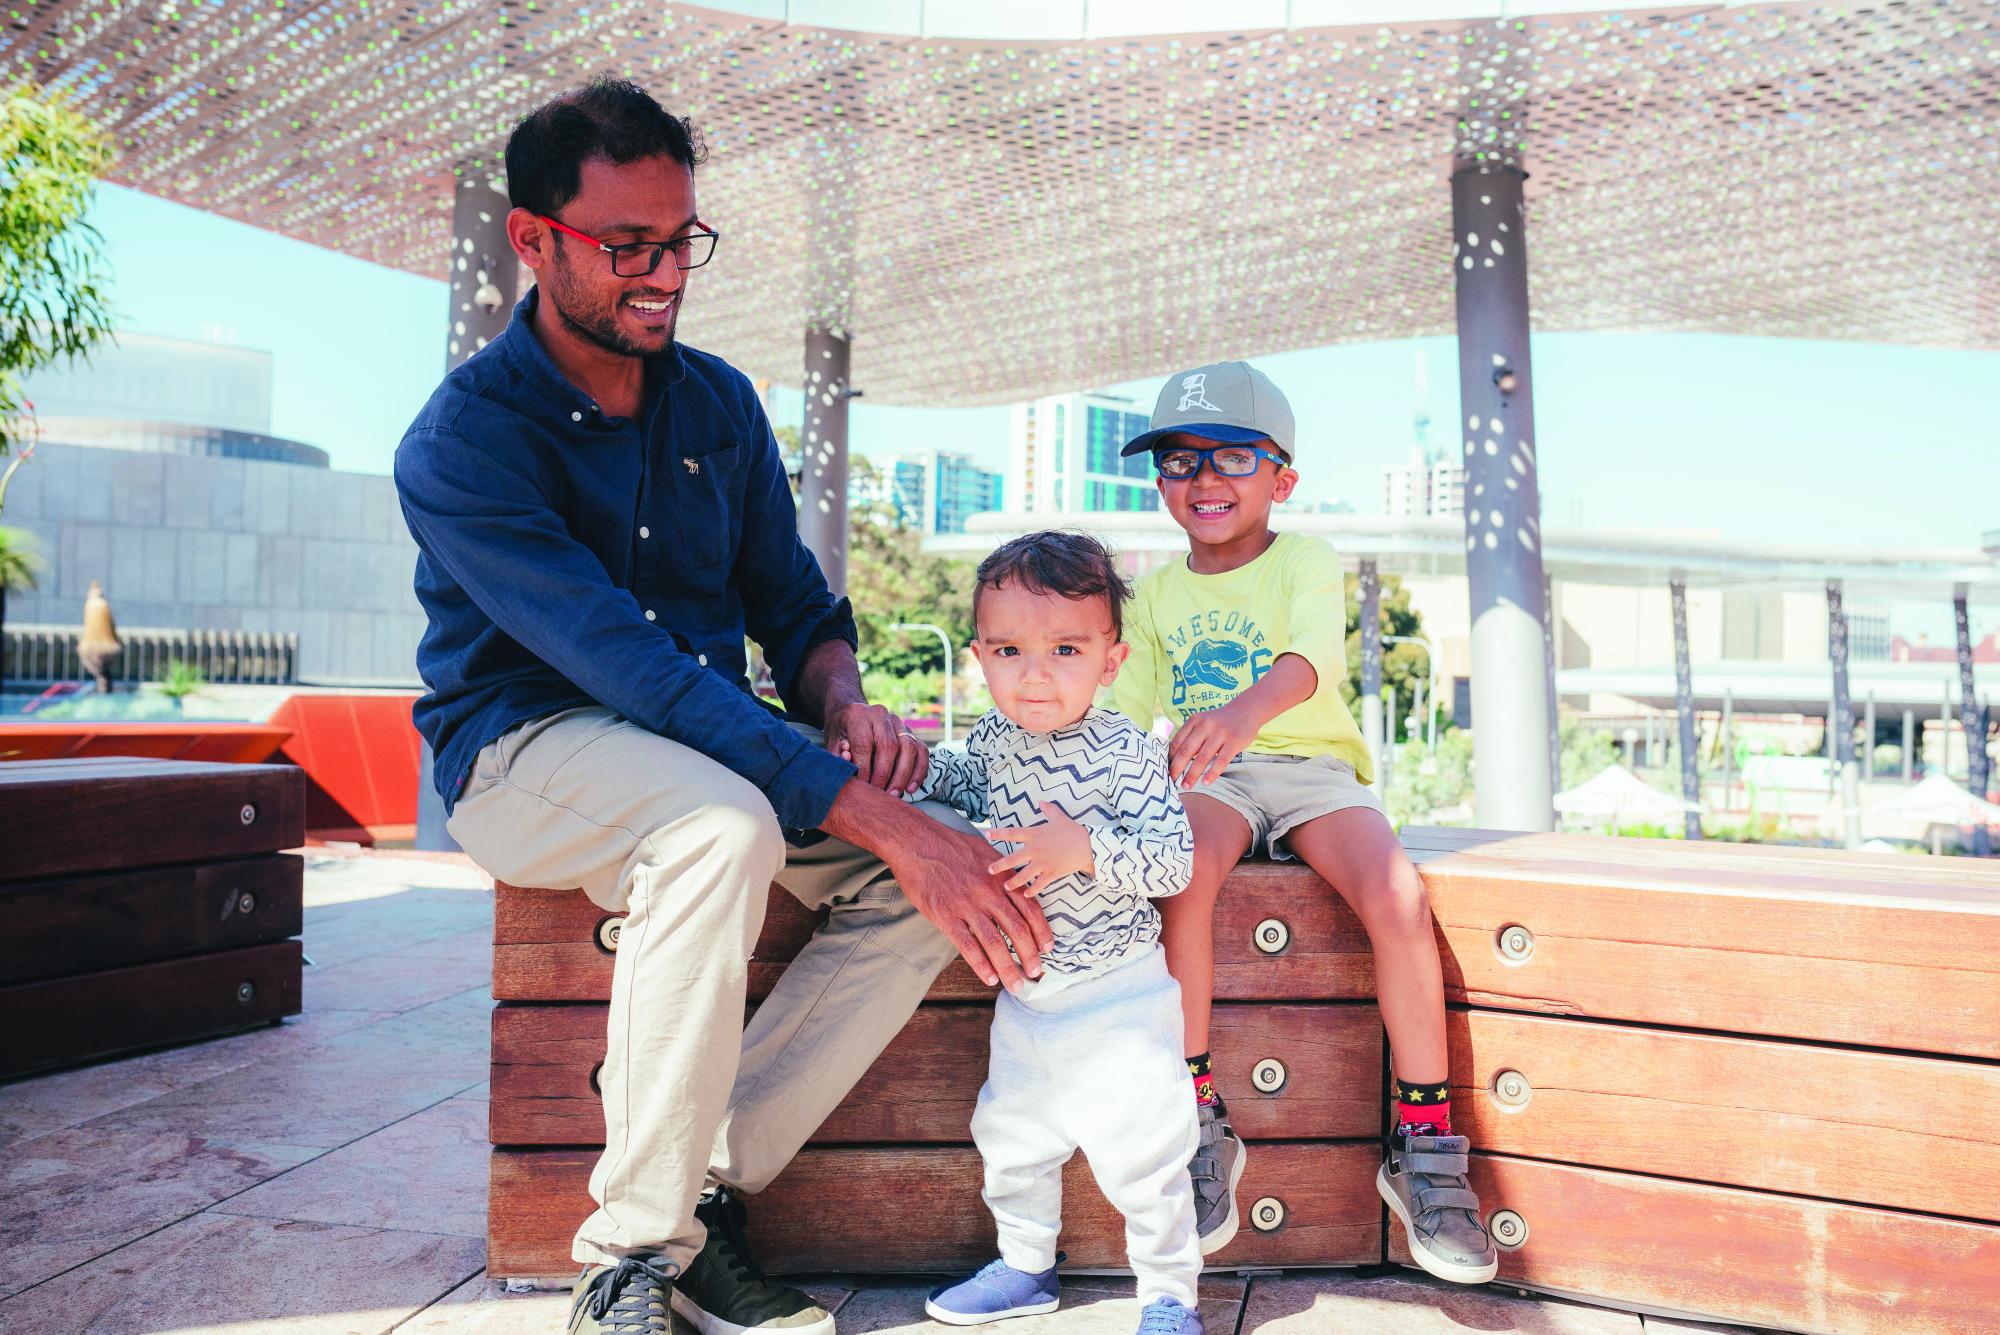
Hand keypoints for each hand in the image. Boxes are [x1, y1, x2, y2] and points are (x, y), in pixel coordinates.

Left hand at [825, 701, 927, 797]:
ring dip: (903, 775)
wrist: (853, 712)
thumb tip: (848, 763)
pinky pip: (921, 750)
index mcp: (858, 715)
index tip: (863, 787)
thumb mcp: (832, 741)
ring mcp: (898, 721)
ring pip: (909, 747)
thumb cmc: (841, 731)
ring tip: (895, 794)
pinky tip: (911, 788)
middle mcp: (880, 714)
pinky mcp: (910, 730)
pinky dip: (919, 770)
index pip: (864, 744)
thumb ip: (838, 754)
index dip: (864, 769)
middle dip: (885, 775)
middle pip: (889, 746)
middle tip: (879, 794)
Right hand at [888, 822, 1054, 992]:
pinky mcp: (945, 915)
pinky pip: (967, 945)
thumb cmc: (952, 846)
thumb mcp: (986, 853)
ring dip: (1008, 967)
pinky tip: (989, 978)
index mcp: (1001, 878)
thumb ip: (1003, 874)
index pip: (1030, 909)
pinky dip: (980, 965)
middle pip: (1017, 930)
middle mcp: (989, 893)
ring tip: (1015, 985)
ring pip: (995, 942)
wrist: (917, 841)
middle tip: (1035, 973)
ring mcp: (967, 905)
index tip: (1048, 948)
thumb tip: (1017, 890)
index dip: (1042, 931)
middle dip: (1030, 955)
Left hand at [983, 802, 1092, 894]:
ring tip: (1006, 886)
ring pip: (1024, 875)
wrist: (1088, 845)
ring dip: (1014, 882)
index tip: (987, 834)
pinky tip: (1026, 894)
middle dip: (1000, 865)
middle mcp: (1035, 850)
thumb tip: (1042, 802)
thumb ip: (1049, 810)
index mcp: (1035, 835)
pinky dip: (1032, 890)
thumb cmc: (1072, 831)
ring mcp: (1043, 863)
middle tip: (990, 870)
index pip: (1013, 833)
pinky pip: (1039, 884)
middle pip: (1013, 859)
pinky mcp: (1051, 873)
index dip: (999, 833)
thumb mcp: (1060, 818)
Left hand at [1169, 701, 1260, 786]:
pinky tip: (1205, 782)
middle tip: (1171, 782)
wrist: (1246, 710)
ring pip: (1202, 758)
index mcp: (1195, 720)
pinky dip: (1212, 773)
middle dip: (1177, 768)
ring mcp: (1221, 733)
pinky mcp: (1234, 742)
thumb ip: (1189, 735)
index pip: (1177, 741)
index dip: (1169, 758)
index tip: (1165, 771)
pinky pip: (1221, 761)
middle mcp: (1206, 725)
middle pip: (1187, 750)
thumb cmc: (1219, 722)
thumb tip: (1172, 758)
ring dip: (1192, 774)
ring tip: (1186, 786)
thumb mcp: (1202, 722)